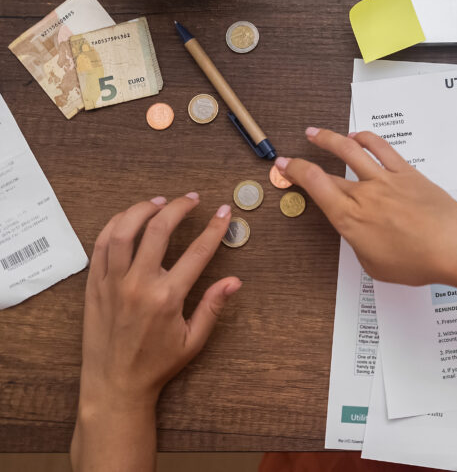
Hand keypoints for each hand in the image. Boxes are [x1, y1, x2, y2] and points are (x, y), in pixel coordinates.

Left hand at [78, 193, 240, 413]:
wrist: (114, 385)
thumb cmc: (156, 365)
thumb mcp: (193, 341)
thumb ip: (213, 307)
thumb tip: (234, 281)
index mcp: (167, 298)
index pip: (197, 252)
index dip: (214, 228)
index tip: (224, 212)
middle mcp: (139, 284)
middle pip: (159, 230)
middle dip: (179, 208)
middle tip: (192, 199)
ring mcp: (112, 283)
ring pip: (124, 231)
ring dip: (143, 209)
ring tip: (159, 202)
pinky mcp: (94, 285)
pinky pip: (101, 246)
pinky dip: (114, 225)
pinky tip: (128, 218)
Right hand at [275, 128, 456, 286]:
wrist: (453, 244)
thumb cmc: (418, 261)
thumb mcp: (375, 265)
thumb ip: (361, 244)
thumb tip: (360, 233)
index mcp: (350, 219)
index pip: (314, 186)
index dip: (294, 172)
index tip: (283, 166)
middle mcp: (364, 194)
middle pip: (327, 172)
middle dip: (305, 162)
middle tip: (293, 158)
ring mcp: (385, 180)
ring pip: (350, 149)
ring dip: (329, 138)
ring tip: (317, 133)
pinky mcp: (407, 172)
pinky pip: (382, 148)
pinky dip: (366, 139)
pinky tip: (357, 136)